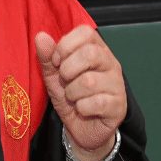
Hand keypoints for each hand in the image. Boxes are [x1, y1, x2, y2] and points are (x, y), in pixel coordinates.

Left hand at [34, 26, 125, 160]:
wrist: (80, 128)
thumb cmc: (70, 98)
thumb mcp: (54, 76)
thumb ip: (47, 57)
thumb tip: (41, 37)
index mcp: (96, 49)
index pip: (85, 32)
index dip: (65, 45)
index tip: (56, 61)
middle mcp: (111, 63)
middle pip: (90, 54)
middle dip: (67, 70)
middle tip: (65, 81)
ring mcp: (117, 84)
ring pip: (89, 81)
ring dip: (72, 93)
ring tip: (74, 98)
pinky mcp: (119, 106)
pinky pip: (96, 103)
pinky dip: (82, 108)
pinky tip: (84, 109)